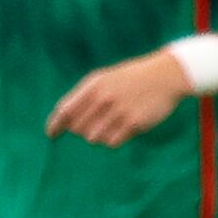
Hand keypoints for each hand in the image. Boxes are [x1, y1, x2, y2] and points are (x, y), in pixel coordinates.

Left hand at [47, 49, 193, 146]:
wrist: (166, 75)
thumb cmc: (131, 79)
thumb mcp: (104, 79)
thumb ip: (84, 97)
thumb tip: (65, 122)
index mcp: (93, 85)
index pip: (65, 110)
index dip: (55, 125)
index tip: (51, 135)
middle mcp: (103, 98)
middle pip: (78, 128)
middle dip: (82, 130)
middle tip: (96, 123)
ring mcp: (118, 111)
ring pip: (94, 138)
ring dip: (99, 135)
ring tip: (112, 123)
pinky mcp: (133, 123)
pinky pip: (112, 142)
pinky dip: (114, 139)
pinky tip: (124, 127)